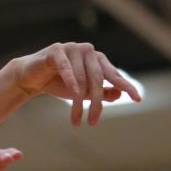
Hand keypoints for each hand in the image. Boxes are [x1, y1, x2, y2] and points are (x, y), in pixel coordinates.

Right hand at [10, 42, 141, 126]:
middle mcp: (88, 51)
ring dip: (79, 101)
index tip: (138, 99)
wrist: (32, 77)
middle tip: (92, 122)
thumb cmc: (59, 83)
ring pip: (82, 78)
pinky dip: (71, 79)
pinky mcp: (56, 50)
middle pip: (98, 80)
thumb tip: (119, 94)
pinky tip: (75, 93)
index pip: (114, 74)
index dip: (126, 86)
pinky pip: (66, 66)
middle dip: (96, 103)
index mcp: (97, 60)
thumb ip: (101, 92)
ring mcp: (72, 48)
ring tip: (76, 120)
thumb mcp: (83, 91)